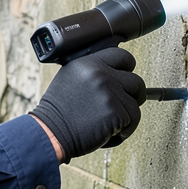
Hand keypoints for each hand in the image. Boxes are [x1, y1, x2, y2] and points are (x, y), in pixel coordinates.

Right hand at [29, 47, 145, 162]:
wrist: (51, 132)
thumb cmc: (59, 112)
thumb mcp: (70, 78)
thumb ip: (92, 73)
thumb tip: (116, 74)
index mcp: (89, 63)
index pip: (123, 56)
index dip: (127, 70)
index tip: (124, 82)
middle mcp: (100, 73)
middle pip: (136, 81)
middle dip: (133, 95)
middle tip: (122, 106)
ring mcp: (109, 91)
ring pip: (135, 103)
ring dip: (127, 116)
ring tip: (110, 122)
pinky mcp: (115, 111)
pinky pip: (133, 119)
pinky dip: (125, 129)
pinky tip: (109, 132)